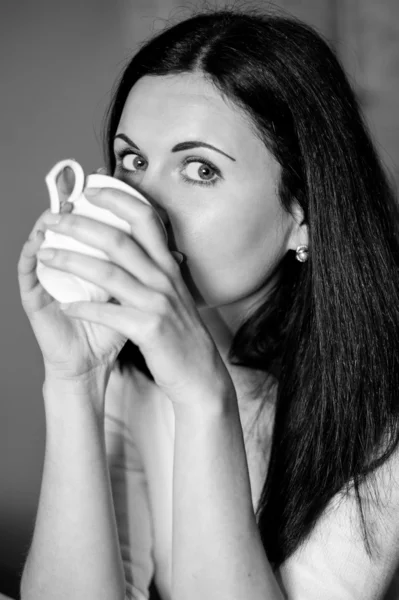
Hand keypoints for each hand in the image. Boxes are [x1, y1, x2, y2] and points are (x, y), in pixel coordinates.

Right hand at [17, 167, 127, 381]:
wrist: (89, 365)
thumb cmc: (111, 330)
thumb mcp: (133, 300)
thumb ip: (146, 275)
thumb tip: (175, 254)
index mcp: (93, 263)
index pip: (93, 224)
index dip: (98, 201)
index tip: (106, 176)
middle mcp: (70, 265)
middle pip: (69, 225)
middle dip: (73, 201)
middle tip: (78, 180)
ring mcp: (50, 279)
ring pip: (44, 241)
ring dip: (50, 222)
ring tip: (58, 205)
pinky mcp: (36, 299)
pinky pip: (28, 272)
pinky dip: (31, 254)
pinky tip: (38, 241)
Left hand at [35, 184, 234, 407]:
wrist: (200, 373)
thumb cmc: (179, 333)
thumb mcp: (173, 293)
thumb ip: (156, 269)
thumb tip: (132, 246)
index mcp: (168, 266)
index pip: (146, 219)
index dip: (118, 199)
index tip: (90, 190)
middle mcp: (165, 279)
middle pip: (119, 240)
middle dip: (81, 225)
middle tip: (53, 219)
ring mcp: (158, 304)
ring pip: (108, 273)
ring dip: (71, 261)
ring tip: (46, 256)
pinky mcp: (150, 330)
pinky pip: (109, 313)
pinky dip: (83, 308)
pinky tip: (65, 305)